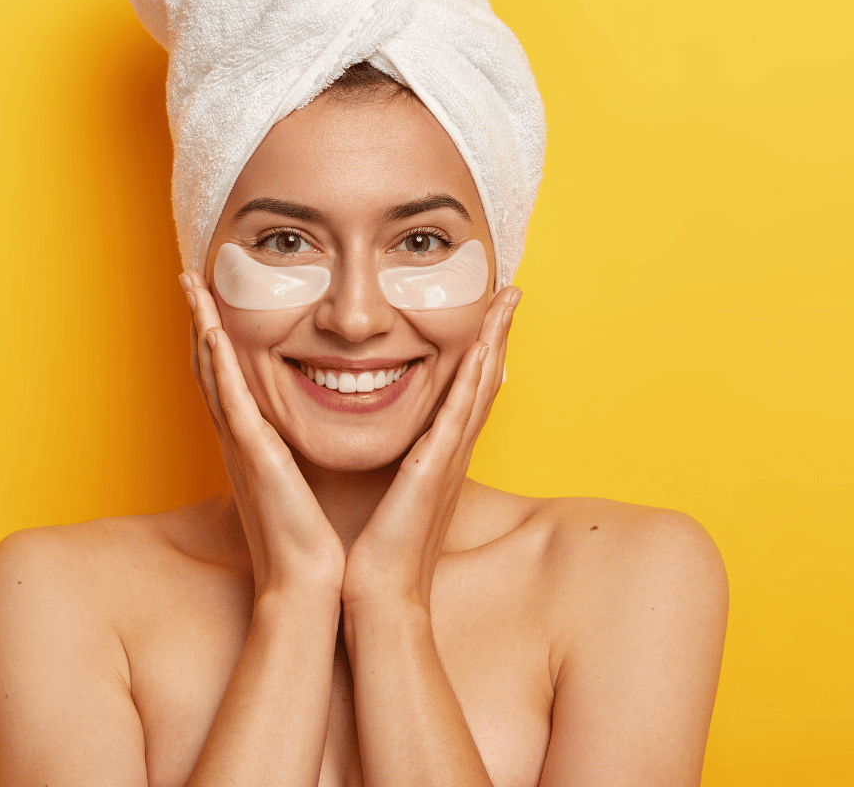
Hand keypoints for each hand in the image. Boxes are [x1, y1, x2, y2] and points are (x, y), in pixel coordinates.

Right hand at [181, 271, 345, 603]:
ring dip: (200, 325)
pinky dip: (218, 364)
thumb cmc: (309, 538)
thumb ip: (297, 454)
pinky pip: (231, 402)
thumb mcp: (302, 483)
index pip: (228, 377)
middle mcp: (238, 439)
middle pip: (209, 366)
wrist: (308, 585)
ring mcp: (240, 446)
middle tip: (189, 275)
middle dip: (199, 318)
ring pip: (212, 373)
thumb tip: (318, 428)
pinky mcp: (254, 457)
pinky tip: (212, 330)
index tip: (214, 296)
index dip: (215, 336)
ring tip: (191, 284)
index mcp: (251, 443)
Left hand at [341, 286, 520, 614]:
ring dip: (494, 341)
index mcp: (438, 455)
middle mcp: (452, 451)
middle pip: (483, 380)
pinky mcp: (435, 467)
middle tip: (510, 293)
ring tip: (505, 302)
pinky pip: (459, 411)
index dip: (479, 351)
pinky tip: (482, 345)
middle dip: (497, 334)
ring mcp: (448, 458)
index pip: (464, 391)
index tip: (485, 314)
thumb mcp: (387, 493)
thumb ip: (390, 463)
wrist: (379, 595)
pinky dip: (474, 376)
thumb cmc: (377, 549)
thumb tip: (381, 443)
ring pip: (479, 386)